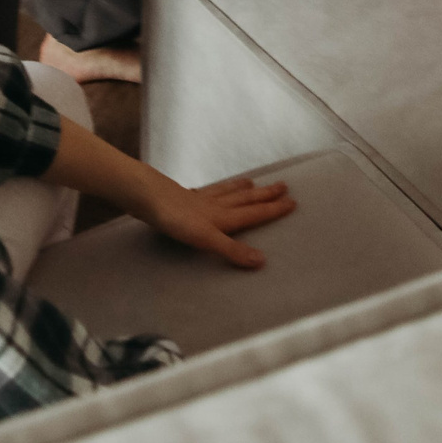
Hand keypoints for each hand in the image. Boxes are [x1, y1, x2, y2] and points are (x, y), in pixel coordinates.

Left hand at [138, 175, 297, 270]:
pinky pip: (208, 191)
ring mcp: (201, 199)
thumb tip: (262, 260)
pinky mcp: (186, 197)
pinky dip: (217, 188)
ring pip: (228, 192)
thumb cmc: (177, 220)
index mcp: (224, 218)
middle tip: (283, 185)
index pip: (254, 214)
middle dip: (265, 195)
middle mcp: (217, 206)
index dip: (273, 210)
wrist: (149, 197)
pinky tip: (214, 189)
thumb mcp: (207, 240)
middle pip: (246, 199)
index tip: (292, 202)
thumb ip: (233, 250)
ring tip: (253, 182)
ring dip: (243, 188)